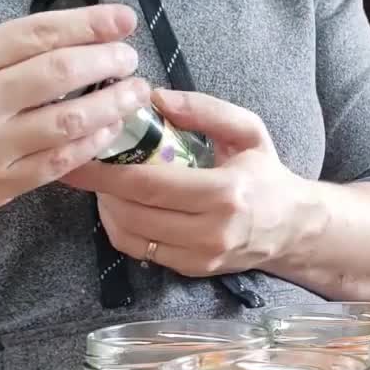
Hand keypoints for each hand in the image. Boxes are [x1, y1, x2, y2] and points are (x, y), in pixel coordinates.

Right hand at [0, 4, 152, 245]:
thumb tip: (56, 45)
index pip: (37, 33)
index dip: (88, 24)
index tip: (121, 20)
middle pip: (62, 71)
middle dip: (108, 62)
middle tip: (131, 59)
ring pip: (71, 119)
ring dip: (112, 105)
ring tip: (134, 94)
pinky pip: (59, 163)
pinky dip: (91, 145)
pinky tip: (109, 133)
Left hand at [61, 90, 318, 276]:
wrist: (291, 227)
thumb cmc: (267, 174)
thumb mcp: (248, 130)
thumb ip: (205, 109)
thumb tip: (156, 98)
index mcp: (226, 194)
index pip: (150, 185)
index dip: (108, 172)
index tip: (79, 155)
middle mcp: (211, 232)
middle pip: (134, 213)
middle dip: (100, 189)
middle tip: (84, 163)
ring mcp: (200, 257)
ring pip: (131, 236)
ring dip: (107, 209)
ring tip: (105, 183)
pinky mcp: (191, 270)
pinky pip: (140, 251)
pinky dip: (121, 228)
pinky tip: (122, 206)